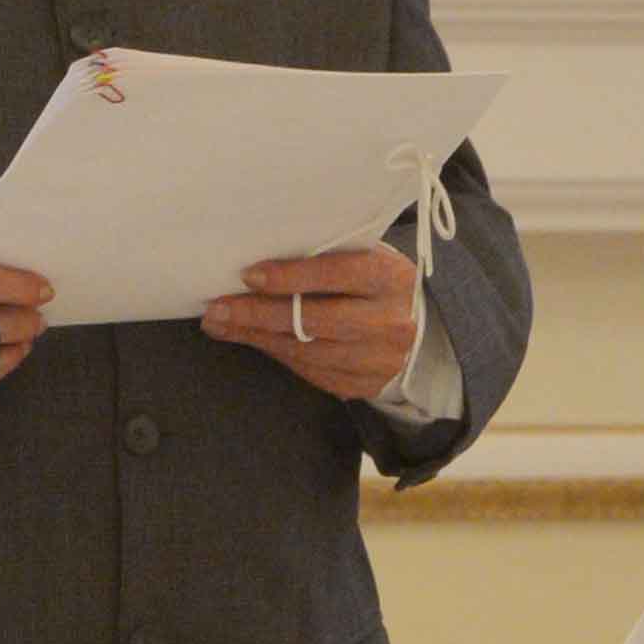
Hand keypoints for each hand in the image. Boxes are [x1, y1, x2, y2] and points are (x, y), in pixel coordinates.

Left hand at [207, 243, 423, 402]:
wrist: (426, 334)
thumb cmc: (381, 287)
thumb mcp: (370, 260)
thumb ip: (329, 258)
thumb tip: (261, 263)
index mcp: (391, 278)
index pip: (338, 274)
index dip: (291, 275)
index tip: (249, 276)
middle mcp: (389, 321)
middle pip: (315, 320)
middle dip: (259, 313)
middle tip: (217, 308)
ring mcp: (378, 359)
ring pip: (306, 351)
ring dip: (257, 336)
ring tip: (222, 324)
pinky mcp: (363, 385)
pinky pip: (310, 371)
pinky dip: (277, 353)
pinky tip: (253, 339)